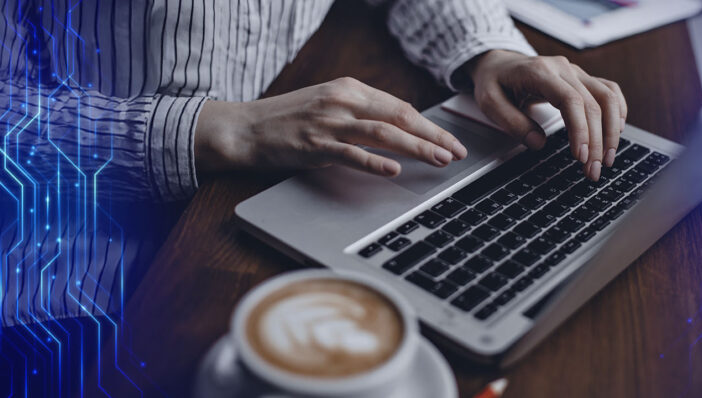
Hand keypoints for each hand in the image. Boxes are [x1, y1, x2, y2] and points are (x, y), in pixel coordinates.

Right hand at [193, 77, 467, 176]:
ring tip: (439, 160)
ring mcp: (329, 123)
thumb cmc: (287, 120)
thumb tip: (397, 130)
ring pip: (383, 134)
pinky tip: (394, 169)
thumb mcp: (328, 105)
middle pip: (399, 117)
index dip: (429, 124)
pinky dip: (375, 161)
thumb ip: (360, 113)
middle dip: (433, 135)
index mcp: (349, 89)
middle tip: (456, 151)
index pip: (400, 106)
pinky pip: (351, 154)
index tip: (449, 138)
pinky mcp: (315, 145)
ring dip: (416, 147)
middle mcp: (343, 101)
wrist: (245, 128)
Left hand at [466, 50, 626, 180]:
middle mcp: (564, 69)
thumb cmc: (494, 82)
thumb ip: (513, 123)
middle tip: (593, 170)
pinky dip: (617, 112)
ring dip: (612, 130)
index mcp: (540, 72)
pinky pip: (609, 91)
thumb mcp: (490, 103)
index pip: (571, 100)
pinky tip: (617, 132)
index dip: (580, 129)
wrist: (499, 63)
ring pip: (608, 97)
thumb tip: (539, 143)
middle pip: (593, 104)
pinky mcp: (582, 79)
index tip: (581, 156)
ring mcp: (576, 72)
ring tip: (607, 158)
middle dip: (597, 141)